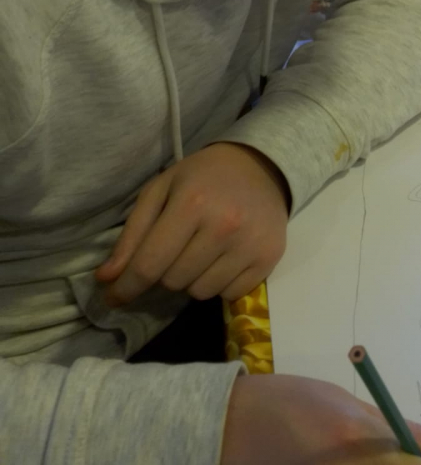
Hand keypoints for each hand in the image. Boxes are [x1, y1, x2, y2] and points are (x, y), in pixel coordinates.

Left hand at [97, 143, 289, 305]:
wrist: (262, 166)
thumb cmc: (203, 176)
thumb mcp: (160, 191)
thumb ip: (132, 235)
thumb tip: (107, 278)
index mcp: (191, 204)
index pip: (149, 265)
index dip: (126, 287)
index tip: (112, 298)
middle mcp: (224, 227)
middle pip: (173, 282)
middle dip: (165, 272)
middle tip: (175, 249)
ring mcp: (250, 245)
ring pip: (200, 292)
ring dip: (192, 279)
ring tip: (201, 252)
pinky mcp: (269, 258)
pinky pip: (230, 294)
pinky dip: (220, 283)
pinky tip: (223, 258)